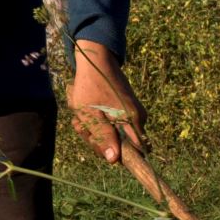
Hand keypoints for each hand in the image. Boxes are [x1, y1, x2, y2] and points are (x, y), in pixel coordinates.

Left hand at [69, 39, 146, 164]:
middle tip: (83, 126)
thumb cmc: (90, 85)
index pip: (137, 152)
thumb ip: (102, 136)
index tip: (101, 150)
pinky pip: (112, 126)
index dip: (119, 157)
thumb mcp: (90, 113)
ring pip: (113, 136)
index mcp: (133, 120)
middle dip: (98, 141)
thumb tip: (114, 160)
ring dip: (94, 131)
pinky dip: (97, 123)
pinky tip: (86, 113)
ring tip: (81, 117)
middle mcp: (138, 119)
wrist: (95, 59)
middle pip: (121, 146)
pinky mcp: (125, 111)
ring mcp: (132, 114)